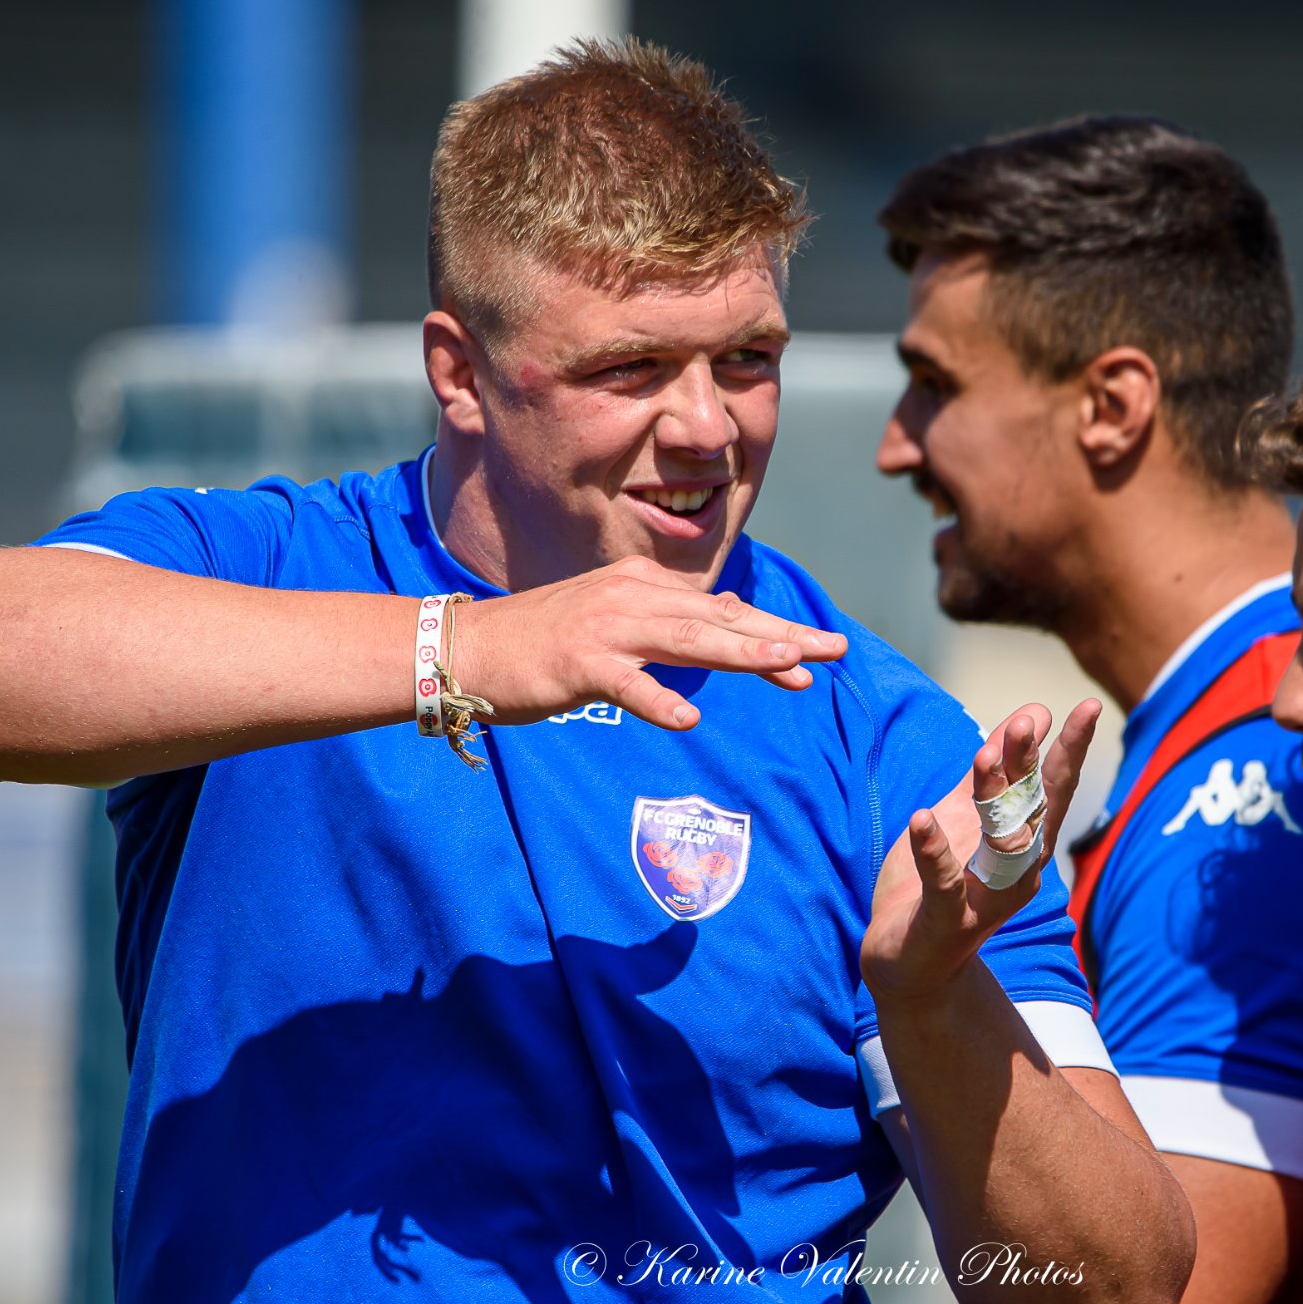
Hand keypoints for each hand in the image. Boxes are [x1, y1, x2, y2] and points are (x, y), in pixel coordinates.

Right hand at [446, 555, 847, 728]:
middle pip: (718, 619)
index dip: (774, 629)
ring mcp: (604, 629)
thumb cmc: (545, 642)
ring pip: (685, 640)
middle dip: (780, 635)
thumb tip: (733, 622)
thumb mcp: (616, 621)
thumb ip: (671, 624)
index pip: (722, 609)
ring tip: (788, 667)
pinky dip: (657, 700)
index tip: (824, 646)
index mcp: (643, 585)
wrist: (470, 648)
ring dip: (740, 652)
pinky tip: (689, 719)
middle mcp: (631, 597)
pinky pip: (625, 684)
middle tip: (832, 649)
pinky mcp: (577, 664)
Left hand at [861, 698, 1101, 1004]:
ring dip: (993, 798)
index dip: (1071, 749)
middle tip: (1029, 722)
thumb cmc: (943, 884)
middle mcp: (1017, 870)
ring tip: (986, 753)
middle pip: (1030, 811)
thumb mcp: (966, 815)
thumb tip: (1036, 712)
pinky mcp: (945, 921)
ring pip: (997, 843)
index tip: (1088, 707)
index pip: (1053, 789)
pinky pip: (942, 883)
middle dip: (1030, 766)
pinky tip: (922, 818)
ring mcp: (983, 899)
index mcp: (1025, 842)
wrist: (909, 965)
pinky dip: (934, 852)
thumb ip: (997, 769)